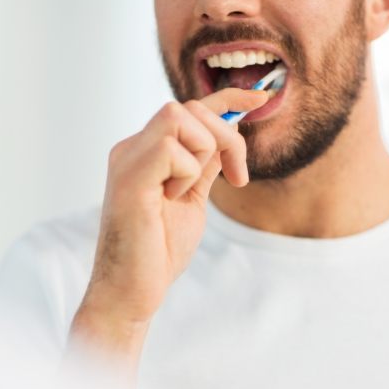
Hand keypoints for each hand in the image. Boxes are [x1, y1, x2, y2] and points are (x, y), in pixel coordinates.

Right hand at [71, 88, 267, 351]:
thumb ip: (204, 165)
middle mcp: (133, 148)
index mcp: (146, 153)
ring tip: (184, 193)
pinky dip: (186, 174)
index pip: (188, 110)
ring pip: (180, 118)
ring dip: (200, 156)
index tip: (261, 99)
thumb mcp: (191, 199)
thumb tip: (226, 136)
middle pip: (189, 108)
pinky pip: (171, 149)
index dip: (227, 98)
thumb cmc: (158, 251)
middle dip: (226, 137)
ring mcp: (127, 159)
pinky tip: (171, 200)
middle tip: (236, 177)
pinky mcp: (129, 177)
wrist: (133, 290)